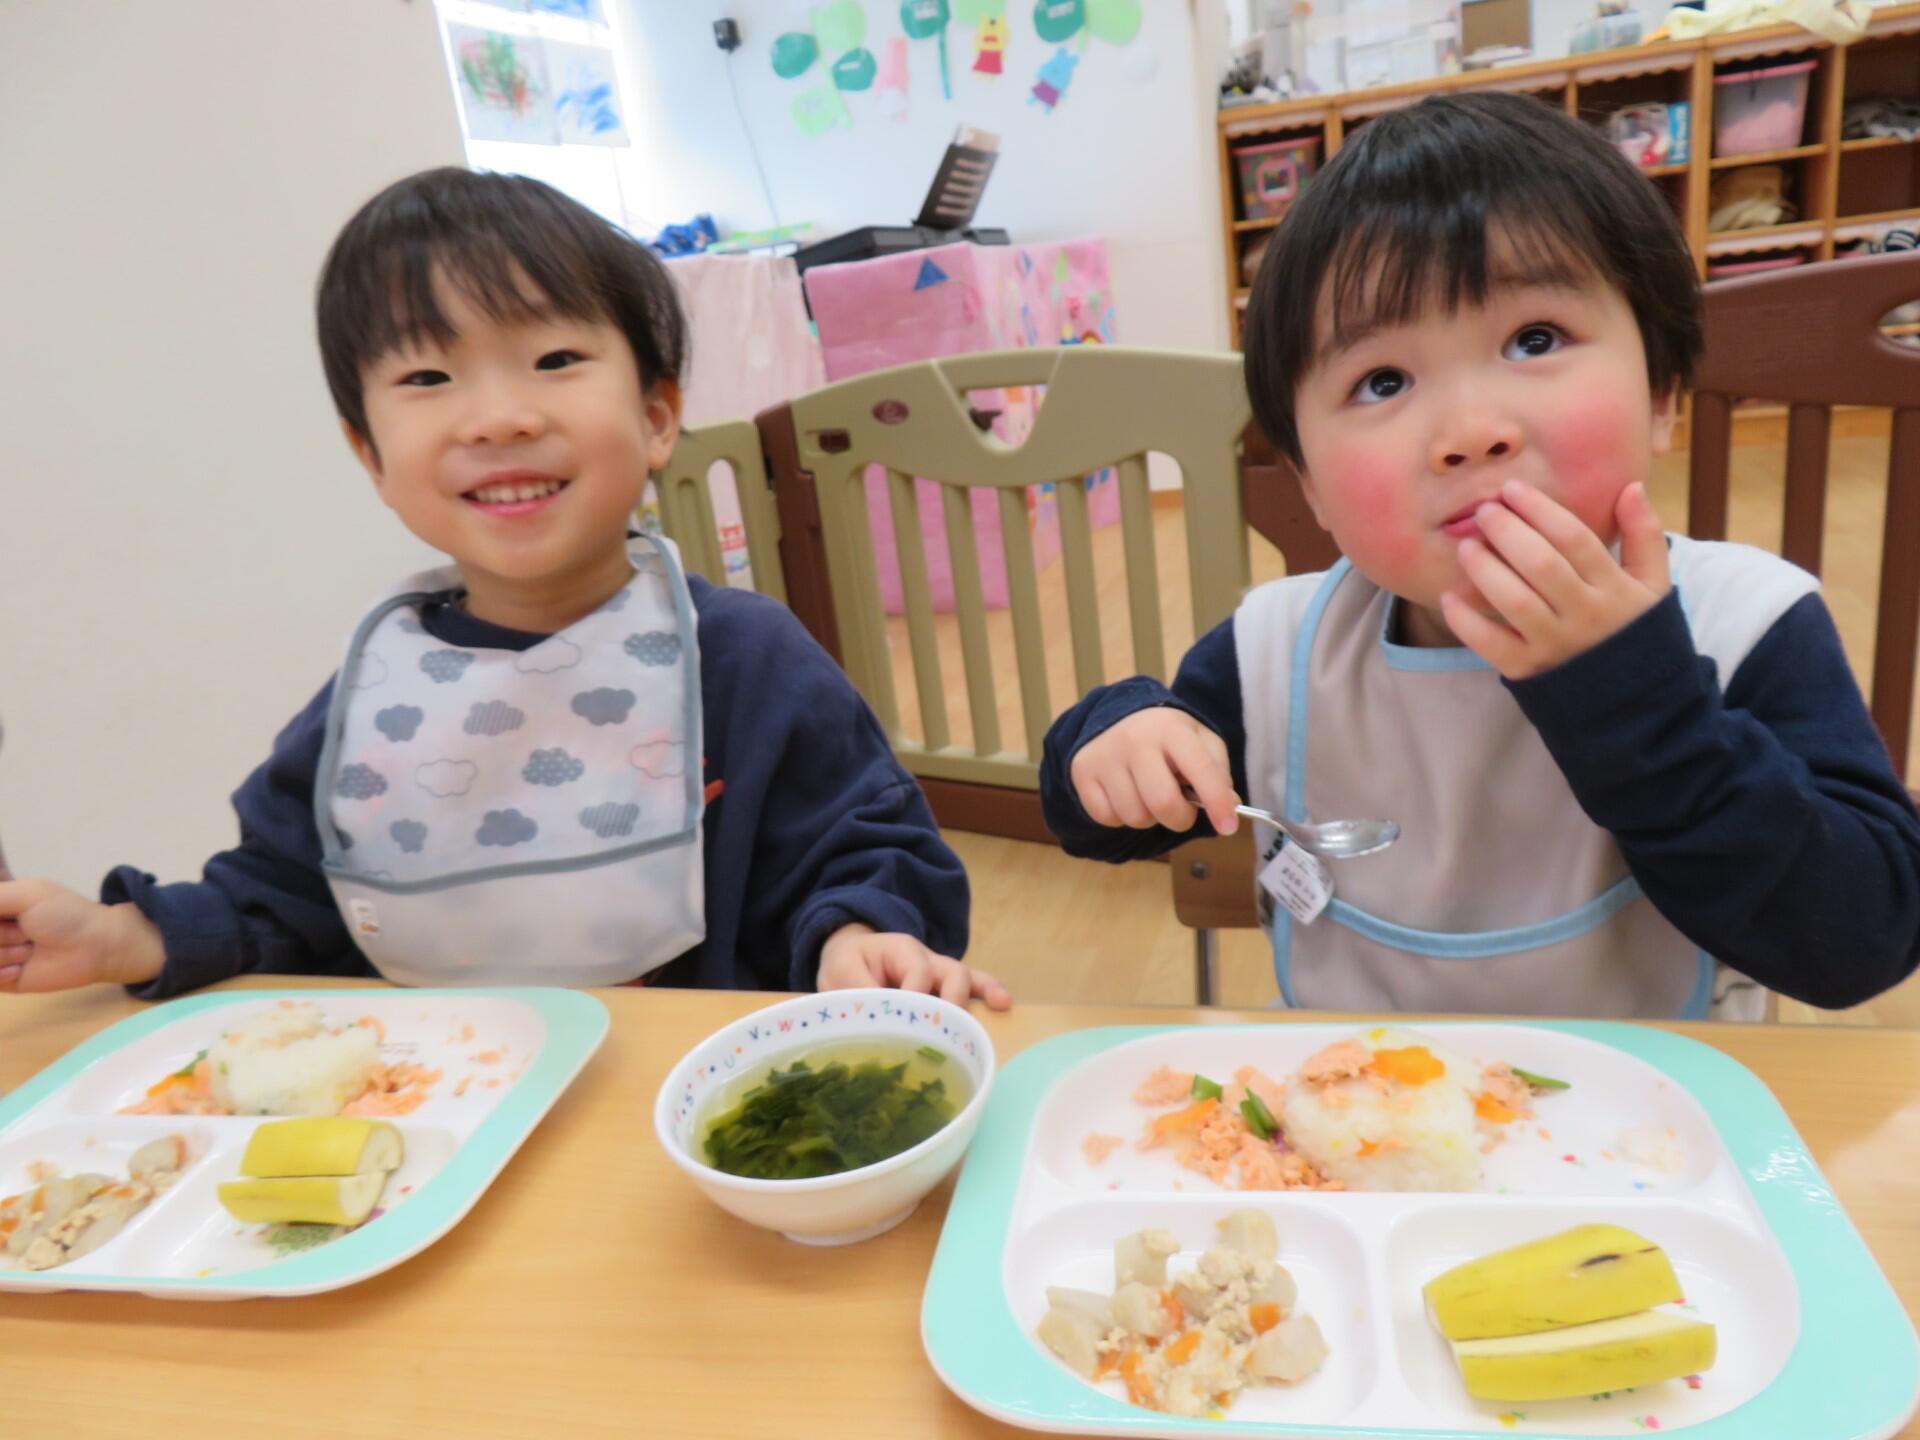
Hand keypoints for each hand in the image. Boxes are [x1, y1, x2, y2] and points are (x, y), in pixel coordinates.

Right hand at [0, 880, 165, 992]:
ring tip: (30, 948)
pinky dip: (1, 972)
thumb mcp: (26, 895)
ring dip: (4, 952)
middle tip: (26, 931)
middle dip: (0, 934)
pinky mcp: (3, 980)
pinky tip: (21, 969)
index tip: (16, 926)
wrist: (95, 946)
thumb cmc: (65, 914)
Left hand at [816, 923, 1011, 1009]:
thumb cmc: (848, 964)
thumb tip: (877, 1016)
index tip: (911, 1020)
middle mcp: (926, 958)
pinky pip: (973, 983)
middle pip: (949, 972)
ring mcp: (939, 971)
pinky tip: (1004, 1004)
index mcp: (900, 950)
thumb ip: (858, 989)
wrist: (851, 956)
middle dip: (952, 1000)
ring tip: (994, 1011)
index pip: (917, 970)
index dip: (917, 994)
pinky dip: (989, 991)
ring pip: (964, 978)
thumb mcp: (841, 971)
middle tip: (949, 1027)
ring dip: (978, 995)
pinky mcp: (946, 985)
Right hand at [1069, 706, 1238, 834]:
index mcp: (1172, 729)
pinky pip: (1108, 818)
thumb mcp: (1200, 742)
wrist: (1117, 717)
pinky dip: (1121, 817)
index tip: (1228, 826)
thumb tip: (1228, 807)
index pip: (1201, 771)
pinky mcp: (1082, 772)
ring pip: (1134, 817)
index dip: (1218, 804)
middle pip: (1163, 804)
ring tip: (1148, 795)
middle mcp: (1135, 740)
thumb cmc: (1167, 737)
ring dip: (1149, 817)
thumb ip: (1218, 773)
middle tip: (1182, 811)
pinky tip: (1126, 796)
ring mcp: (1105, 756)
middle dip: (1180, 819)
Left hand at [1441, 479, 1669, 680]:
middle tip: (1484, 510)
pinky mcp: (1529, 672)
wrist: (1633, 702)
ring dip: (1485, 570)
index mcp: (1615, 589)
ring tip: (1466, 546)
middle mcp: (1585, 616)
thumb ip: (1644, 536)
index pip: (1575, 539)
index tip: (1513, 489)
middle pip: (1542, 565)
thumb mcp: (1653, 585)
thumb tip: (1632, 486)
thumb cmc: (1635, 631)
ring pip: (1515, 601)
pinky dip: (1466, 622)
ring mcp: (1555, 645)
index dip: (1541, 510)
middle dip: (1508, 532)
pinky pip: (1492, 645)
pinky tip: (1449, 597)